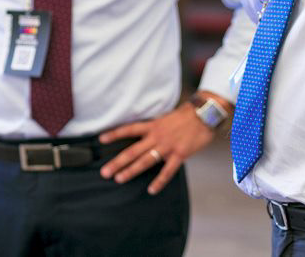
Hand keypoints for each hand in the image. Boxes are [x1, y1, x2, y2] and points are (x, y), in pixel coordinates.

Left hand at [98, 101, 217, 194]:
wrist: (204, 114)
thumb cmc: (186, 116)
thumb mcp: (166, 118)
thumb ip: (155, 129)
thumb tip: (145, 137)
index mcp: (153, 126)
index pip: (129, 129)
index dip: (114, 134)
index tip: (101, 139)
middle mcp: (157, 136)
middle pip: (133, 151)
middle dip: (117, 162)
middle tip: (105, 172)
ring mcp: (167, 146)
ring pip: (145, 161)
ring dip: (131, 171)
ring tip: (119, 179)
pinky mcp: (179, 154)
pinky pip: (167, 171)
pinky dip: (159, 181)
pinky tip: (151, 190)